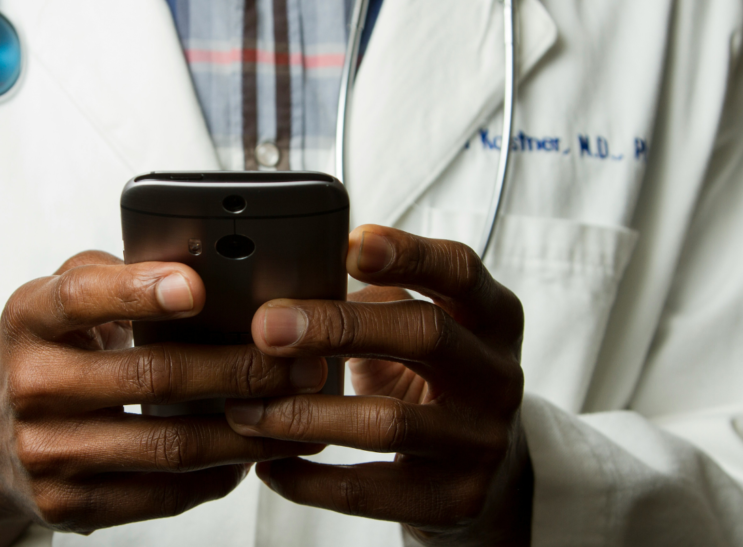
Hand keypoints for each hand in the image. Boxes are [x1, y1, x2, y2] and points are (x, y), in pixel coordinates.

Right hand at [0, 251, 326, 546]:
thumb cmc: (46, 352)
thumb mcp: (58, 299)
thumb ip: (115, 275)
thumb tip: (201, 265)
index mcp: (29, 318)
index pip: (81, 297)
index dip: (139, 291)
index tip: (197, 287)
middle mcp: (31, 385)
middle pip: (151, 376)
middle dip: (239, 369)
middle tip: (299, 362)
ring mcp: (45, 452)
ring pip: (168, 445)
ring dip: (245, 431)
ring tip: (295, 412)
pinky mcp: (67, 504)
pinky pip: (160, 495)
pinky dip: (216, 476)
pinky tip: (248, 456)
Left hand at [224, 225, 530, 545]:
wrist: (490, 474)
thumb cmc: (434, 381)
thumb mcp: (422, 329)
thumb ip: (374, 300)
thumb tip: (284, 281)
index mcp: (491, 318)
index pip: (460, 271)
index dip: (408, 254)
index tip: (349, 244)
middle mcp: (498, 375)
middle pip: (425, 334)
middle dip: (337, 326)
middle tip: (267, 327)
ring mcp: (481, 441)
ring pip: (388, 422)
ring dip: (304, 413)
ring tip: (245, 409)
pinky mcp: (455, 499)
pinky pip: (368, 491)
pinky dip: (308, 479)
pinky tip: (269, 464)